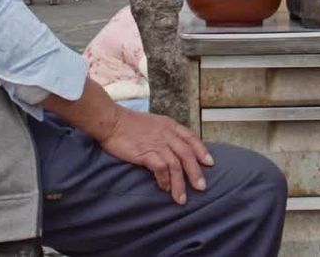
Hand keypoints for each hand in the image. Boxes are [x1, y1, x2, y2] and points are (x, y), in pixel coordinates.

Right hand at [97, 107, 213, 204]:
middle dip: (196, 172)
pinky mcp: (146, 153)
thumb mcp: (152, 123)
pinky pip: (161, 168)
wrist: (110, 121)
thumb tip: (171, 149)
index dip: (202, 151)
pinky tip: (164, 188)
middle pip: (187, 154)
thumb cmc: (127, 123)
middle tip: (201, 187)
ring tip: (181, 198)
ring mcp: (157, 143)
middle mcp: (166, 134)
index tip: (209, 163)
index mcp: (169, 125)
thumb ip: (164, 134)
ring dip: (180, 183)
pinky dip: (164, 180)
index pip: (191, 138)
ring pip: (176, 165)